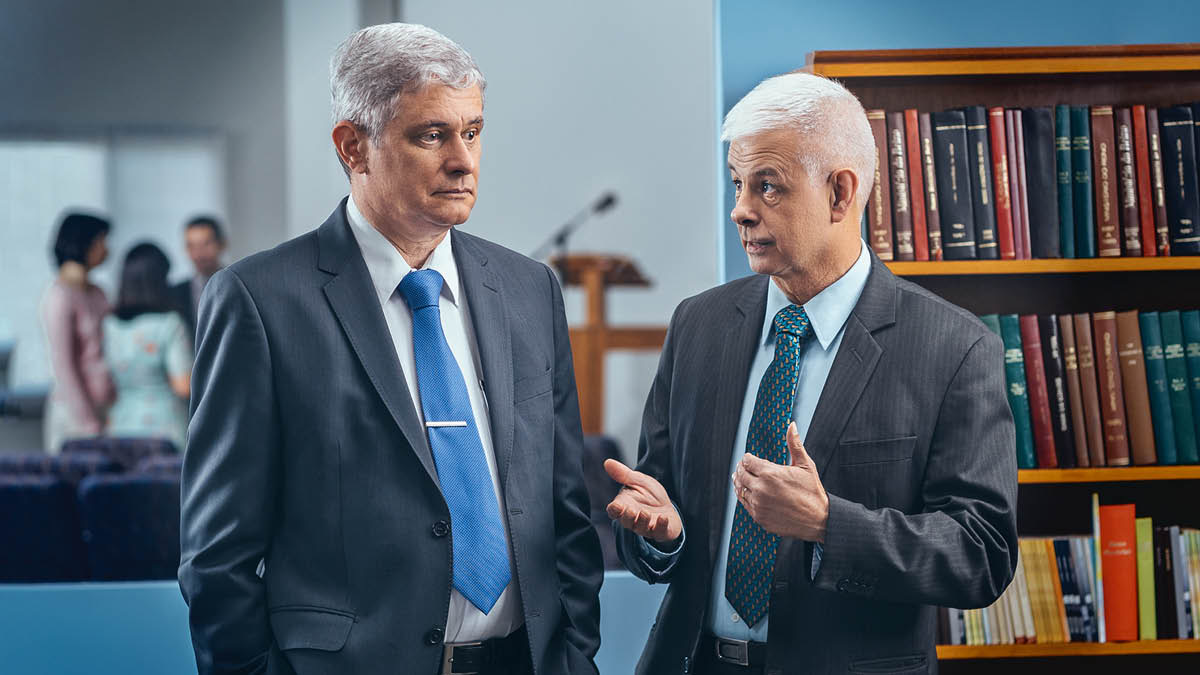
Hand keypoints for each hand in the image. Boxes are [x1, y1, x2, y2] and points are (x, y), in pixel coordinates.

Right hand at [604, 459, 682, 542]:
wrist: (667, 506)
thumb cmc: (649, 494)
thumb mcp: (638, 481)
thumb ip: (623, 474)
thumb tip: (607, 462)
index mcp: (625, 506)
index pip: (614, 511)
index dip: (614, 510)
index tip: (616, 506)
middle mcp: (633, 519)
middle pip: (626, 522)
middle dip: (628, 517)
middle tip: (632, 510)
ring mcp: (647, 527)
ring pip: (641, 528)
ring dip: (643, 521)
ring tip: (646, 513)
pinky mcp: (660, 531)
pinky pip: (659, 532)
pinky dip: (661, 525)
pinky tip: (663, 518)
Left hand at [731, 422, 828, 541]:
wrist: (818, 520)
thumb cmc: (813, 492)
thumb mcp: (806, 465)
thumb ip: (795, 444)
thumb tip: (791, 426)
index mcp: (770, 474)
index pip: (747, 461)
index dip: (747, 458)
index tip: (749, 458)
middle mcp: (761, 489)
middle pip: (741, 474)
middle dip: (741, 468)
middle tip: (742, 467)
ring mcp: (759, 505)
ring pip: (740, 489)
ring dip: (739, 482)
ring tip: (740, 478)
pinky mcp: (759, 517)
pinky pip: (744, 504)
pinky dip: (744, 496)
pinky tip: (747, 493)